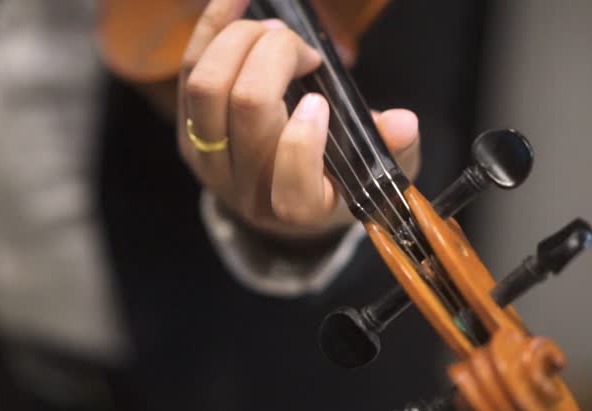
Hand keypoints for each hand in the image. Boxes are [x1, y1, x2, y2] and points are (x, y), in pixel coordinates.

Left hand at [177, 0, 420, 240]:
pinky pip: (189, 71)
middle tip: (305, 51)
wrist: (278, 200)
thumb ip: (393, 149)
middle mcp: (248, 190)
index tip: (320, 102)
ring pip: (207, 87)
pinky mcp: (188, 134)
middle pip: (248, 109)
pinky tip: (236, 0)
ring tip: (273, 32)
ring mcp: (210, 163)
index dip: (304, 141)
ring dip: (242, 40)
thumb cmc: (334, 178)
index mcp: (300, 209)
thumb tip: (404, 122)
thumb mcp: (372, 171)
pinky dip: (212, 28)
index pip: (293, 189)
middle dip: (278, 57)